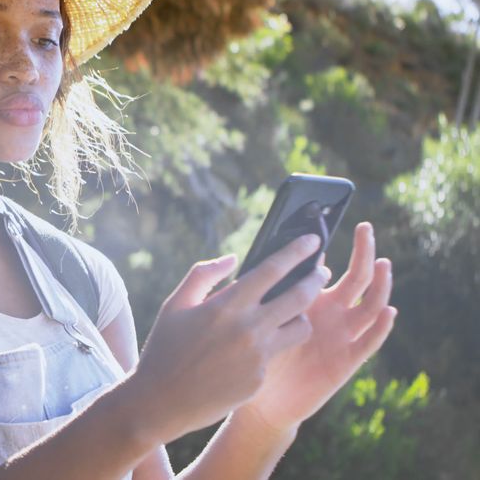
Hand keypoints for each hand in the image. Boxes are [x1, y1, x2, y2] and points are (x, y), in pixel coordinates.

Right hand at [130, 235, 326, 443]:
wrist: (161, 401)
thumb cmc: (164, 348)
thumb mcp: (175, 305)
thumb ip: (203, 275)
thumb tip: (232, 259)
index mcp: (227, 305)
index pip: (273, 269)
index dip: (298, 251)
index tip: (313, 240)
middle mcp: (248, 328)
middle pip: (301, 296)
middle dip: (316, 279)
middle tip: (321, 272)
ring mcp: (258, 356)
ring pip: (301, 328)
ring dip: (301, 316)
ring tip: (292, 312)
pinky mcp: (260, 379)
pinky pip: (277, 355)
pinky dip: (270, 346)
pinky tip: (252, 350)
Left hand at [244, 222, 396, 430]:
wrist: (258, 402)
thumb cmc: (245, 357)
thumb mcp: (244, 319)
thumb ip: (244, 290)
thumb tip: (238, 258)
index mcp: (305, 300)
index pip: (320, 267)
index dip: (324, 246)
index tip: (323, 222)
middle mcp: (329, 314)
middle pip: (354, 277)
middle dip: (362, 252)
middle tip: (364, 227)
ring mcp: (341, 335)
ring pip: (369, 305)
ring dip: (379, 284)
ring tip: (382, 262)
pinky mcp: (346, 361)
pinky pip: (368, 342)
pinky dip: (381, 327)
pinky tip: (387, 311)